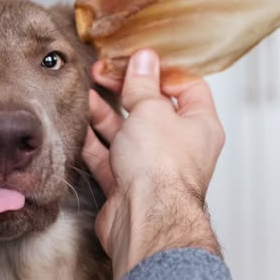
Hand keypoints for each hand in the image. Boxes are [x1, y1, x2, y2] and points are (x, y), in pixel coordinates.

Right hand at [82, 49, 223, 279]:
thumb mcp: (152, 110)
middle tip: (104, 74)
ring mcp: (152, 167)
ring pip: (127, 132)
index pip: (188, 87)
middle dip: (127, 91)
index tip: (138, 61)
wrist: (144, 219)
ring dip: (106, 113)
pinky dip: (93, 141)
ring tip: (86, 93)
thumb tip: (144, 60)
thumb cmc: (161, 171)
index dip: (163, 71)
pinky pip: (108, 156)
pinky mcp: (127, 185)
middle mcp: (179, 147)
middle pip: (153, 109)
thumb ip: (143, 84)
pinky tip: (79, 124)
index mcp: (200, 125)